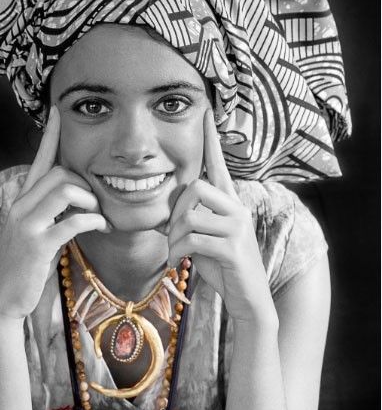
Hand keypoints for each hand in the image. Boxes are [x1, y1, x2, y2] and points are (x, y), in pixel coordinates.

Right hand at [0, 106, 110, 321]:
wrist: (5, 301)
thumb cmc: (27, 266)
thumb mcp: (36, 231)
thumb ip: (51, 211)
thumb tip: (76, 195)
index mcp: (23, 201)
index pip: (39, 159)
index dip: (49, 135)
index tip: (58, 111)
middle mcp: (21, 206)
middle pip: (59, 172)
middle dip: (86, 183)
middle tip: (97, 204)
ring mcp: (26, 225)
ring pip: (64, 189)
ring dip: (90, 200)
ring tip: (99, 216)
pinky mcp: (37, 245)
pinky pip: (72, 221)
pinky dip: (92, 220)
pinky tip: (100, 227)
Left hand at [167, 109, 275, 324]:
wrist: (247, 297)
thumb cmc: (222, 266)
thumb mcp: (202, 239)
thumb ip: (186, 221)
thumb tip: (161, 214)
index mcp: (229, 202)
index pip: (218, 164)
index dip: (211, 139)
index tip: (205, 112)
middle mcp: (237, 208)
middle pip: (194, 188)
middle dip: (175, 213)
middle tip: (173, 235)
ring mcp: (238, 226)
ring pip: (190, 216)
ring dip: (174, 237)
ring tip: (177, 252)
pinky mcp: (233, 247)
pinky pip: (192, 240)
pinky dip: (177, 252)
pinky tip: (179, 263)